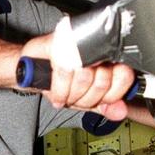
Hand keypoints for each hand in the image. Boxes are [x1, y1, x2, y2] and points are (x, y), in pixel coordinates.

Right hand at [20, 18, 135, 115]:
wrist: (28, 69)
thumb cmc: (57, 80)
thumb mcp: (85, 99)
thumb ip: (105, 106)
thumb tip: (120, 112)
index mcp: (108, 60)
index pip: (125, 77)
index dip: (111, 95)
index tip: (98, 100)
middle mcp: (96, 48)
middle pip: (103, 80)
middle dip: (86, 98)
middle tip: (75, 98)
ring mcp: (79, 43)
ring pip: (84, 76)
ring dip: (70, 95)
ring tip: (64, 95)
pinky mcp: (59, 41)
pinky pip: (65, 71)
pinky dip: (59, 90)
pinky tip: (56, 94)